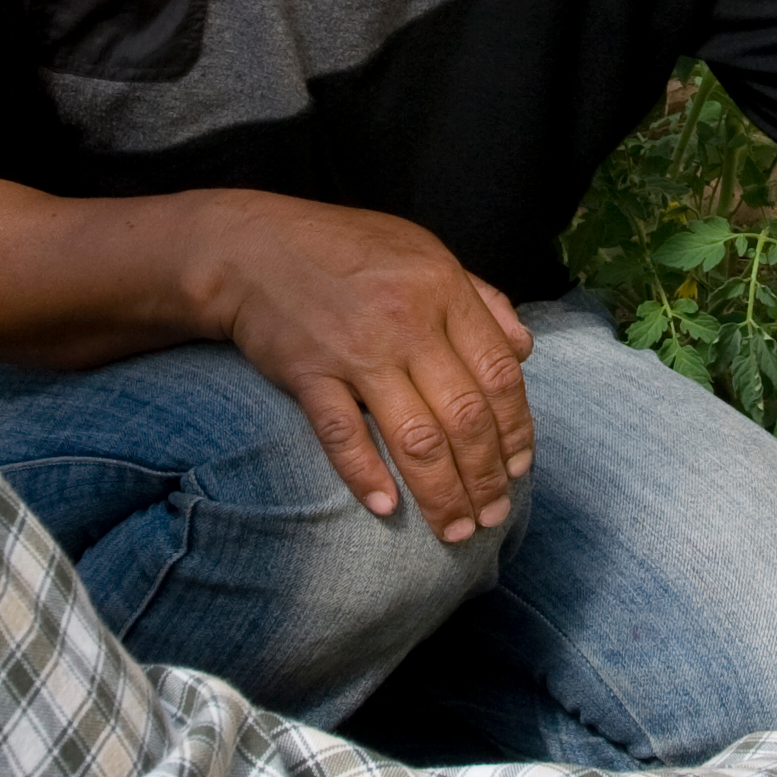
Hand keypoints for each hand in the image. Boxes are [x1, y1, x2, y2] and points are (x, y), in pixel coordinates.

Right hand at [182, 191, 534, 542]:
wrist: (252, 246)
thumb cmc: (345, 248)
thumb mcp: (424, 252)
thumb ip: (481, 298)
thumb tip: (525, 350)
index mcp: (443, 289)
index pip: (500, 374)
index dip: (517, 429)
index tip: (520, 468)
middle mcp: (407, 322)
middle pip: (465, 416)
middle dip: (486, 477)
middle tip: (493, 515)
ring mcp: (356, 350)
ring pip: (415, 438)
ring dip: (441, 493)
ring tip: (455, 529)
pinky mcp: (307, 374)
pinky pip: (342, 436)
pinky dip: (366, 477)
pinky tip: (386, 508)